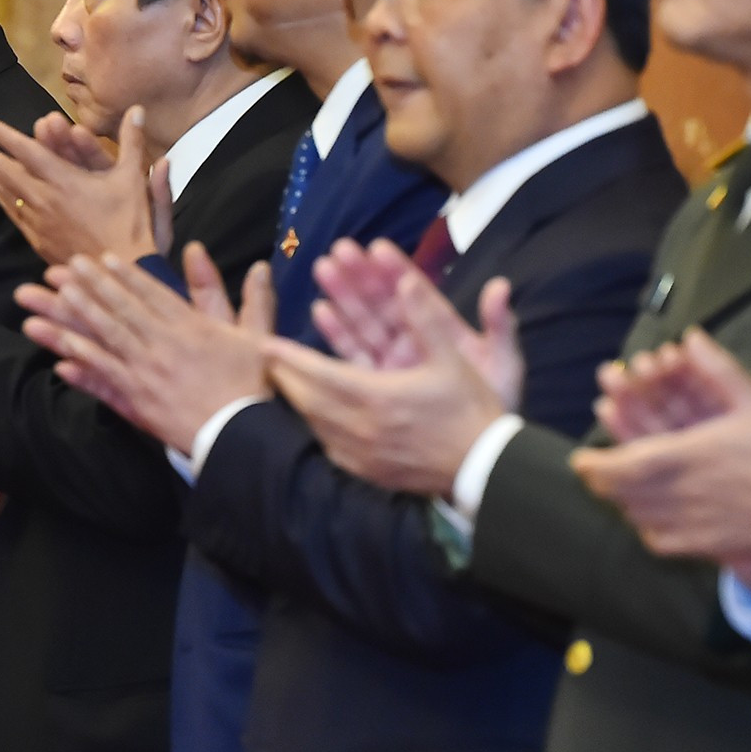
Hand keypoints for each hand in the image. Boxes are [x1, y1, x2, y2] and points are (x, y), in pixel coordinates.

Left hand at [0, 107, 157, 264]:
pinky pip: (16, 216)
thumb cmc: (129, 225)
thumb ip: (133, 142)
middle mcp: (46, 199)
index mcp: (64, 180)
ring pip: (8, 195)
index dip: (2, 135)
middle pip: (6, 172)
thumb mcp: (134, 179)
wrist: (117, 271)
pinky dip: (5, 202)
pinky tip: (0, 197)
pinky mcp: (40, 241)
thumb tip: (137, 110)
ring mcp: (40, 222)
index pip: (26, 151)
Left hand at [16, 242, 272, 451]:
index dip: (124, 276)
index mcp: (191, 327)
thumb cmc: (256, 387)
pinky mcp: (139, 403)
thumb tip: (260, 266)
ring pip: (106, 340)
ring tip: (53, 301)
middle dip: (92, 286)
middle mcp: (163, 344)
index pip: (151, 294)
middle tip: (66, 268)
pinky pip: (105, 381)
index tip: (101, 259)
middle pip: (121, 310)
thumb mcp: (260, 338)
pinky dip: (83, 369)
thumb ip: (256, 300)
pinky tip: (60, 360)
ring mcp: (147, 373)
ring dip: (77, 319)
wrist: (243, 434)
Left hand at [268, 247, 521, 494]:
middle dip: (286, 377)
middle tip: (269, 360)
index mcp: (376, 396)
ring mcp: (361, 455)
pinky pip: (330, 446)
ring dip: (298, 400)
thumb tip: (407, 279)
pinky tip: (315, 418)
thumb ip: (426, 318)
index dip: (291, 358)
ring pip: (315, 424)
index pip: (320, 373)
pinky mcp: (367, 472)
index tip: (267, 344)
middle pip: (308, 400)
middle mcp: (360, 428)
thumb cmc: (469, 410)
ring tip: (285, 382)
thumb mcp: (453, 359)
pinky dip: (317, 426)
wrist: (483, 469)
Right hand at [309, 238, 522, 395]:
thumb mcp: (503, 363)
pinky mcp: (378, 385)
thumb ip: (499, 325)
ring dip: (344, 297)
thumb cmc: (496, 403)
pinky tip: (321, 311)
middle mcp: (415, 342)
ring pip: (365, 323)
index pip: (416, 293)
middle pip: (384, 303)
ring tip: (324, 269)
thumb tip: (500, 285)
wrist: (481, 454)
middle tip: (339, 250)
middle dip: (361, 276)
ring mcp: (395, 363)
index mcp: (443, 331)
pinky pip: (356, 355)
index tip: (376, 247)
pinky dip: (339, 334)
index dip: (396, 269)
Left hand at [571, 334, 750, 592]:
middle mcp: (679, 493)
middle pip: (621, 492)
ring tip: (611, 488)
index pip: (624, 463)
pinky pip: (657, 539)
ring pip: (635, 515)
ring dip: (620, 500)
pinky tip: (646, 517)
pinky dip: (646, 527)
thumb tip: (693, 335)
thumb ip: (722, 368)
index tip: (580, 459)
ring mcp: (687, 525)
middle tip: (589, 471)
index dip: (596, 464)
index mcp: (687, 456)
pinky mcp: (698, 548)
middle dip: (599, 480)